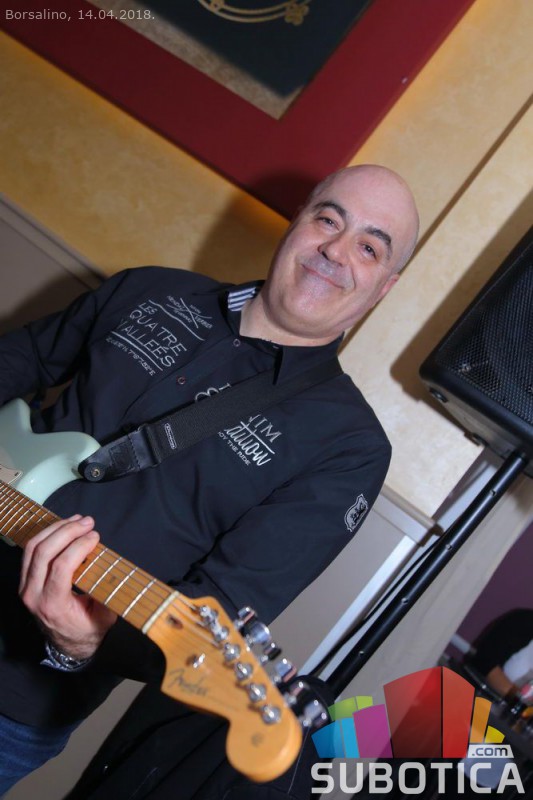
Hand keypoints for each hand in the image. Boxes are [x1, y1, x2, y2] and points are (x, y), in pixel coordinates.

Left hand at [19, 515, 116, 659]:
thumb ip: (107, 593)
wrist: (68, 644)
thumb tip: (114, 569)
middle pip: (44, 552)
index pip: (61, 566)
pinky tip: (65, 527)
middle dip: (68, 531)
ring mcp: (25, 587)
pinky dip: (48, 534)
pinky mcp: (24, 581)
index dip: (78, 546)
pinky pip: (30, 551)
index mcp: (53, 606)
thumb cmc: (89, 629)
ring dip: (56, 528)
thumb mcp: (104, 616)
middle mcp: (33, 596)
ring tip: (78, 520)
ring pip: (33, 548)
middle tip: (89, 522)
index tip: (96, 537)